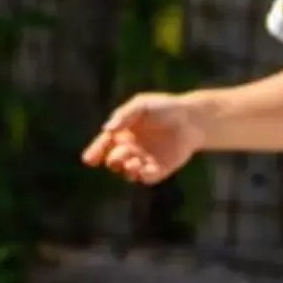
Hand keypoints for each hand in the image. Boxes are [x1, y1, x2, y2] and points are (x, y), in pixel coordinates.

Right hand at [83, 92, 206, 183]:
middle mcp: (130, 149)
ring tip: (134, 162)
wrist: (192, 118)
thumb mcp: (142, 105)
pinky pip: (146, 178)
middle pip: (113, 161)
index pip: (103, 145)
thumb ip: (124, 115)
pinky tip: (146, 169)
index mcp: (122, 133)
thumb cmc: (165, 107)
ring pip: (127, 172)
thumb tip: (107, 129)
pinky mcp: (159, 169)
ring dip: (127, 169)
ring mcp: (143, 161)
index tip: (90, 159)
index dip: (95, 152)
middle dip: (113, 160)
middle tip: (122, 154)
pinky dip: (144, 176)